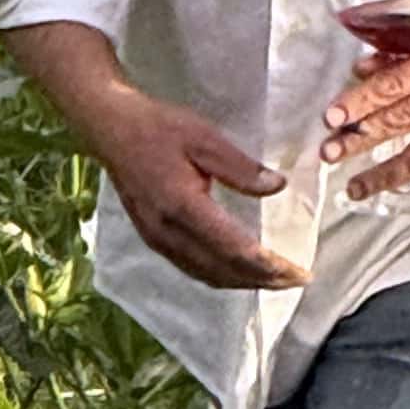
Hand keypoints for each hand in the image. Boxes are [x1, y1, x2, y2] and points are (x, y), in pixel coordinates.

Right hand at [0, 20, 304, 290]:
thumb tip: (277, 186)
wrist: (110, 128)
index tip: (300, 271)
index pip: (234, 249)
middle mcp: (168, 231)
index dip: (269, 266)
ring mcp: (156, 239)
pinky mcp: (152, 238)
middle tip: (297, 280)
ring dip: (243, 282)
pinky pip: (192, 268)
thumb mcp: (204, 137)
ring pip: (207, 274)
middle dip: (263, 280)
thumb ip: (241, 167)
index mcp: (182, 206)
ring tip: (275, 279)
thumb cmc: (158, 126)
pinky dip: (221, 275)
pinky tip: (238, 270)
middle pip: (223, 270)